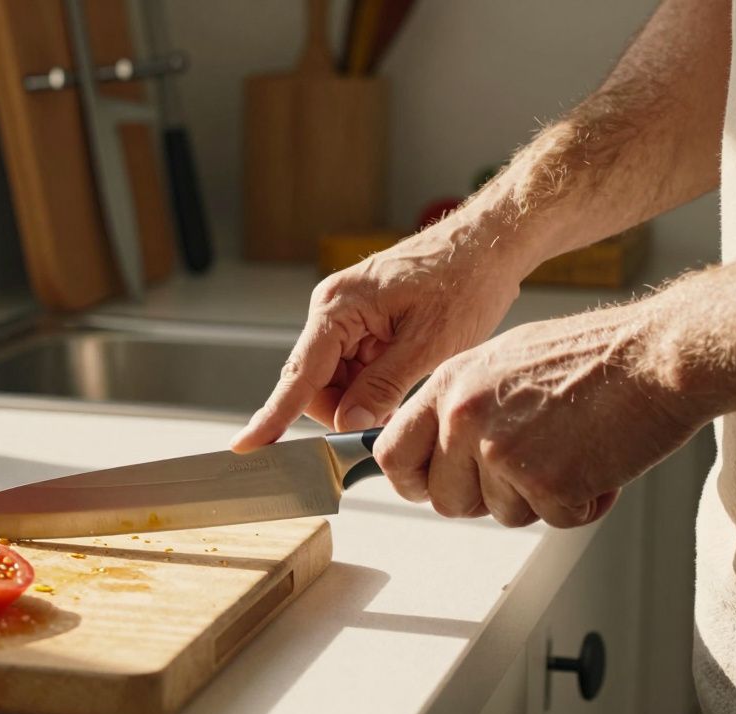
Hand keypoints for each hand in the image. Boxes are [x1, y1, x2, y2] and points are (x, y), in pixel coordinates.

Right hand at [231, 217, 527, 450]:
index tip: (248, 445)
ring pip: (334, 381)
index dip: (273, 416)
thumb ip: (383, 386)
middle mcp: (333, 310)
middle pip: (313, 384)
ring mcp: (346, 317)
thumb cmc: (465, 281)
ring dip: (361, 399)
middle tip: (385, 420)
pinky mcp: (362, 323)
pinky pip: (352, 368)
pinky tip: (401, 380)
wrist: (488, 246)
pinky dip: (372, 386)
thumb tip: (347, 424)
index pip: (298, 375)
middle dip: (342, 410)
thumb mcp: (430, 343)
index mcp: (339, 308)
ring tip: (405, 388)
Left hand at [372, 302, 704, 527]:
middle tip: (527, 471)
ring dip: (539, 498)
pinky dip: (582, 504)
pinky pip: (553, 520)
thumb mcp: (500, 363)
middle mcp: (464, 419)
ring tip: (572, 449)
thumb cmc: (590, 355)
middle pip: (444, 499)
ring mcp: (501, 452)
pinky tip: (599, 461)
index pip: (392, 454)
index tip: (427, 488)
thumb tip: (431, 445)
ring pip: (501, 514)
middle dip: (483, 499)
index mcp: (449, 387)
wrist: (656, 353)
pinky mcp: (545, 481)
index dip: (410, 482)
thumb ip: (460, 406)